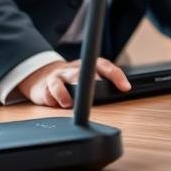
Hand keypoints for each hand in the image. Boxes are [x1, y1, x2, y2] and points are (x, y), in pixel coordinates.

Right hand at [16, 58, 130, 107]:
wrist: (44, 76)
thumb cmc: (74, 80)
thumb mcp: (91, 78)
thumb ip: (105, 84)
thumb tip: (122, 93)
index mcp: (89, 65)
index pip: (105, 67)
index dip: (116, 76)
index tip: (125, 87)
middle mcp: (74, 69)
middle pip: (81, 74)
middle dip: (89, 83)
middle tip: (95, 94)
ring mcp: (58, 77)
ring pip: (59, 83)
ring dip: (63, 94)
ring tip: (68, 104)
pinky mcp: (45, 86)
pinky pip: (47, 93)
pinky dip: (51, 100)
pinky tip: (55, 105)